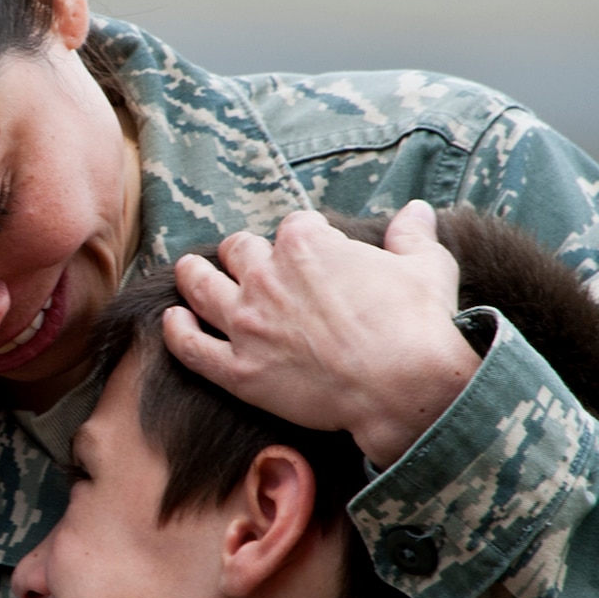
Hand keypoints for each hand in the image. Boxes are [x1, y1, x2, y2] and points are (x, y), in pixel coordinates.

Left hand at [163, 201, 481, 468]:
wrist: (402, 387)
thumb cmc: (418, 324)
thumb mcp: (425, 267)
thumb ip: (412, 235)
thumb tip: (417, 211)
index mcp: (306, 242)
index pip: (292, 228)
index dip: (303, 240)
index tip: (311, 254)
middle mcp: (266, 275)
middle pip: (240, 250)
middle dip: (243, 254)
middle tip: (247, 264)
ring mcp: (247, 323)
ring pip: (202, 286)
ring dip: (193, 276)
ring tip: (189, 270)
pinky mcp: (239, 370)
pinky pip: (191, 347)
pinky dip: (178, 332)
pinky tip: (173, 322)